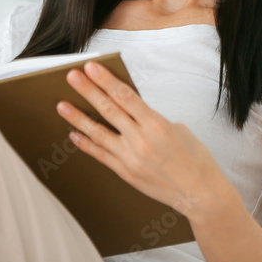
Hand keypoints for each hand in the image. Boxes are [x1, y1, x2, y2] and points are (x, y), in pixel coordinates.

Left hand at [55, 60, 222, 215]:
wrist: (201, 194)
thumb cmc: (195, 158)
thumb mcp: (177, 129)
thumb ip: (150, 118)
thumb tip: (128, 108)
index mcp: (157, 124)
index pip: (125, 96)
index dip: (106, 80)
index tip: (91, 67)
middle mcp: (141, 140)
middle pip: (108, 110)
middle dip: (88, 91)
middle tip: (71, 76)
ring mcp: (131, 158)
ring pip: (98, 133)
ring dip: (78, 117)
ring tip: (61, 104)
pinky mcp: (126, 172)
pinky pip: (100, 155)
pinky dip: (85, 144)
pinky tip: (73, 133)